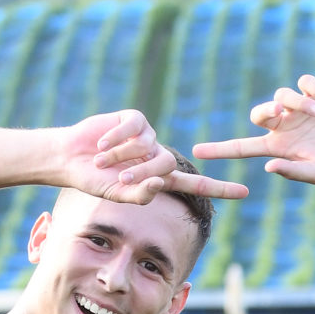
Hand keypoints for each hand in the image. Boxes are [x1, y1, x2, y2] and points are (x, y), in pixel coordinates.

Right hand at [59, 110, 247, 206]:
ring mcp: (147, 136)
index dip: (219, 188)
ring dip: (122, 155)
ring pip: (148, 146)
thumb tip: (160, 185)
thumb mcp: (116, 194)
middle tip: (118, 179)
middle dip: (140, 173)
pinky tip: (101, 143)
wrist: (70, 158)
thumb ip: (139, 194)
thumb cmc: (93, 180)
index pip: (195, 184)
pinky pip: (135, 126)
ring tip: (102, 159)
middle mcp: (157, 155)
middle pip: (165, 164)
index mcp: (158, 178)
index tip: (244, 192)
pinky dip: (116, 137)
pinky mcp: (133, 118)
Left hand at [193, 74, 314, 184]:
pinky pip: (304, 83)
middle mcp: (285, 126)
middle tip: (279, 114)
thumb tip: (268, 166)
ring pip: (281, 94)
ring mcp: (299, 108)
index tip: (197, 151)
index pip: (243, 147)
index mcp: (280, 147)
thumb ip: (293, 171)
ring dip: (299, 102)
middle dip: (265, 111)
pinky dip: (314, 92)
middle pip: (259, 112)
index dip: (220, 149)